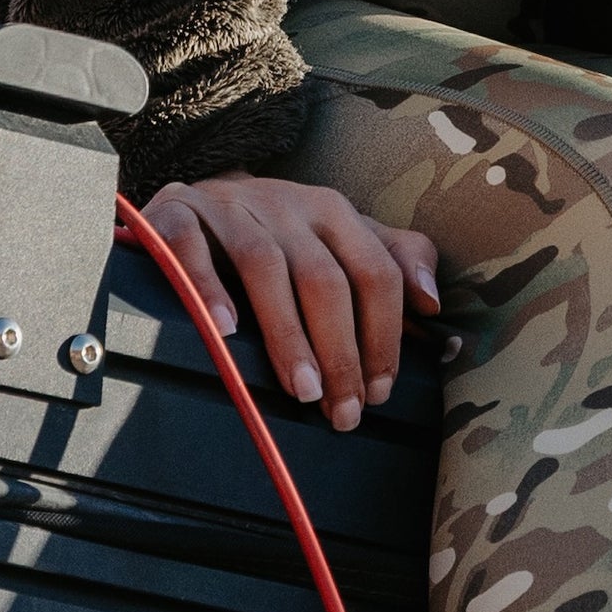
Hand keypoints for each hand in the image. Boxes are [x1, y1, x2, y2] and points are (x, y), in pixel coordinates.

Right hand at [145, 175, 435, 428]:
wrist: (197, 199)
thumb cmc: (280, 235)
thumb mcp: (341, 241)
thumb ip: (395, 262)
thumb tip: (433, 302)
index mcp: (333, 211)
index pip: (374, 271)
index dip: (383, 335)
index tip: (378, 392)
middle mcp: (285, 203)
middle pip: (324, 277)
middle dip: (340, 351)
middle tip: (341, 412)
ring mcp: (229, 205)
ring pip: (264, 264)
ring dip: (287, 333)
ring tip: (302, 389)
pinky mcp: (177, 211)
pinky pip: (190, 246)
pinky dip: (206, 287)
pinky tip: (223, 332)